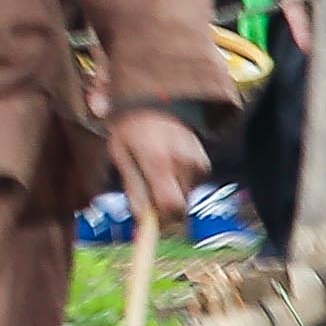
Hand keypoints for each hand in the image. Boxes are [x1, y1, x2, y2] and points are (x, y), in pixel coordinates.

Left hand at [106, 105, 209, 226]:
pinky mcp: (205, 162)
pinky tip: (169, 166)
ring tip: (156, 173)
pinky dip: (180, 183)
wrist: (156, 101)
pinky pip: (193, 185)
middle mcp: (183, 162)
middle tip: (148, 198)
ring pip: (186, 197)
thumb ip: (133, 187)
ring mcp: (197, 161)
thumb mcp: (121, 155)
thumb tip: (141, 218)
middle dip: (165, 210)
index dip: (163, 221)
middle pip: (180, 206)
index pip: (171, 206)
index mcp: (158, 161)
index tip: (151, 224)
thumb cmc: (130, 129)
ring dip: (172, 194)